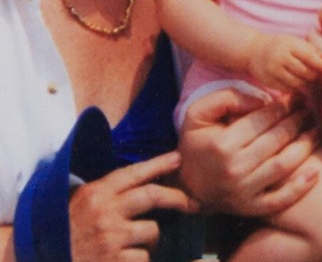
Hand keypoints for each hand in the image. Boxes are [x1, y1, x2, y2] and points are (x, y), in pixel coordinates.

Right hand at [69, 152, 198, 260]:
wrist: (41, 261)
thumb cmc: (63, 232)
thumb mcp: (78, 202)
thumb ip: (106, 192)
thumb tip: (141, 180)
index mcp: (96, 193)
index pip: (134, 172)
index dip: (159, 164)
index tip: (178, 158)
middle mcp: (105, 212)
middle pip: (152, 195)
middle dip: (177, 198)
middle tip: (193, 203)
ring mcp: (110, 238)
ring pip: (152, 231)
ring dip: (151, 238)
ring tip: (137, 243)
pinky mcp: (114, 261)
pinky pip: (143, 258)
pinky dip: (139, 260)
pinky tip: (124, 260)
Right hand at [177, 89, 319, 215]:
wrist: (188, 185)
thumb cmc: (196, 143)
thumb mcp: (198, 113)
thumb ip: (227, 98)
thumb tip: (261, 99)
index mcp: (222, 144)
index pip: (262, 120)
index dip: (283, 106)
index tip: (295, 96)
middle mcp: (234, 168)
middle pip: (277, 140)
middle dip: (297, 121)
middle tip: (308, 109)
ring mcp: (244, 191)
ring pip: (284, 165)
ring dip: (305, 146)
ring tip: (316, 130)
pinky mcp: (251, 208)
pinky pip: (280, 200)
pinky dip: (300, 188)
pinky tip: (315, 172)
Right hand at [248, 34, 321, 92]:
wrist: (254, 51)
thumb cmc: (280, 45)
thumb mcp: (294, 41)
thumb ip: (310, 50)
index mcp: (289, 45)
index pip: (309, 57)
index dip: (320, 64)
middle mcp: (280, 58)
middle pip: (305, 72)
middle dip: (315, 75)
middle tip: (319, 75)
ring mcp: (273, 71)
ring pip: (297, 83)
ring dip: (307, 83)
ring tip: (310, 80)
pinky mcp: (269, 82)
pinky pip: (288, 89)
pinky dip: (296, 88)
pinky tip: (299, 84)